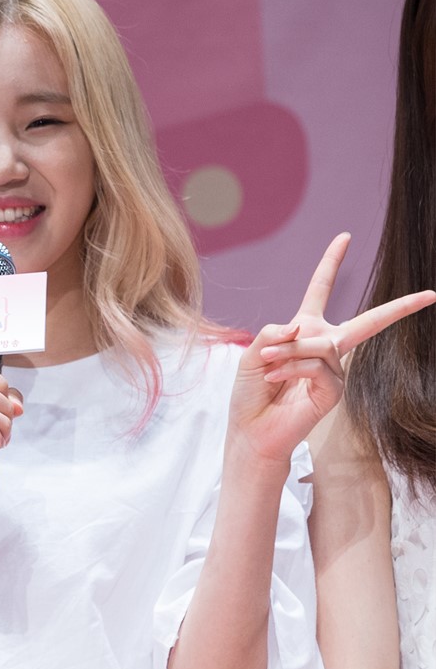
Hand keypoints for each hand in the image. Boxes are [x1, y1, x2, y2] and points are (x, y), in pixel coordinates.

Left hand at [228, 232, 434, 465]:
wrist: (251, 430)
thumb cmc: (250, 392)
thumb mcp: (253, 352)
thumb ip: (274, 331)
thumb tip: (302, 326)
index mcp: (304, 330)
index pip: (320, 290)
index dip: (331, 264)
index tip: (343, 238)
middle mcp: (324, 347)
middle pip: (368, 322)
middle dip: (399, 308)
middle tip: (430, 295)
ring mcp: (333, 370)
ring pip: (320, 343)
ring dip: (289, 351)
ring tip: (270, 365)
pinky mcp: (335, 391)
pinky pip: (317, 365)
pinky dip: (292, 367)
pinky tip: (278, 378)